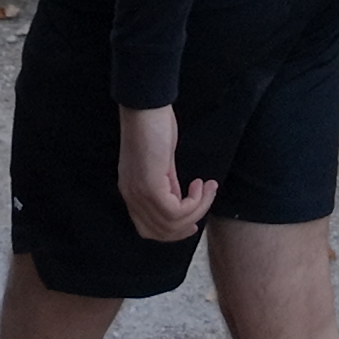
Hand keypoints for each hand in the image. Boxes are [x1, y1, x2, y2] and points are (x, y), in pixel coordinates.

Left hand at [118, 105, 217, 242]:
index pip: (148, 230)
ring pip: (172, 223)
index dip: (172, 233)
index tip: (193, 223)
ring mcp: (140, 193)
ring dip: (197, 210)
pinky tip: (200, 185)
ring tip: (207, 189)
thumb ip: (167, 184)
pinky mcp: (150, 186)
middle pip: (161, 232)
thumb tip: (180, 200)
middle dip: (187, 225)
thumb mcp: (161, 162)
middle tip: (205, 205)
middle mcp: (132, 197)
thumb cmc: (153, 126)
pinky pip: (177, 210)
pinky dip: (195, 202)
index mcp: (131, 192)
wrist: (146, 105)